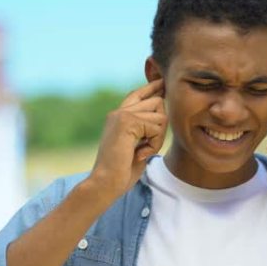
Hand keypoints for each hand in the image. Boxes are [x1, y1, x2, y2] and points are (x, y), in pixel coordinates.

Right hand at [89, 79, 166, 196]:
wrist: (105, 183)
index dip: (152, 87)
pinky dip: (154, 144)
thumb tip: (162, 114)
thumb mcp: (137, 146)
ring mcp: (122, 114)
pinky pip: (157, 127)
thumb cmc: (121, 172)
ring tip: (141, 151)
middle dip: (161, 127)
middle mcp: (119, 112)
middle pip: (157, 102)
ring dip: (158, 138)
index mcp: (118, 116)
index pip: (138, 94)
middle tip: (146, 147)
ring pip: (160, 116)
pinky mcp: (127, 121)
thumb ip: (146, 130)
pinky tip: (139, 153)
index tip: (162, 82)